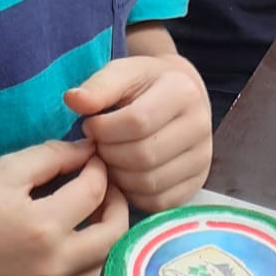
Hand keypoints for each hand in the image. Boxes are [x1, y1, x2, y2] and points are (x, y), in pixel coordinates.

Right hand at [0, 138, 127, 275]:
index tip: (93, 160)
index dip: (99, 169)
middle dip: (118, 203)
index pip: (95, 192)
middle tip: (107, 189)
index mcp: (43, 226)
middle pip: (115, 234)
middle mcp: (55, 267)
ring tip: (102, 220)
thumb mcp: (4, 170)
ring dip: (115, 241)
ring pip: (111, 271)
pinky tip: (91, 256)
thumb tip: (90, 151)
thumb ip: (51, 156)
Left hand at [64, 55, 212, 213]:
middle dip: (109, 154)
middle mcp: (201, 127)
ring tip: (109, 158)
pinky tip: (123, 175)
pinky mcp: (197, 184)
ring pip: (150, 183)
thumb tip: (73, 100)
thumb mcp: (121, 73)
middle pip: (144, 156)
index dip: (104, 129)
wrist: (177, 96)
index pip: (137, 121)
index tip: (91, 124)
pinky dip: (133, 194)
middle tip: (98, 145)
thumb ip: (98, 86)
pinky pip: (158, 203)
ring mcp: (202, 159)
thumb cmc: (144, 85)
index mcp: (184, 92)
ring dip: (118, 177)